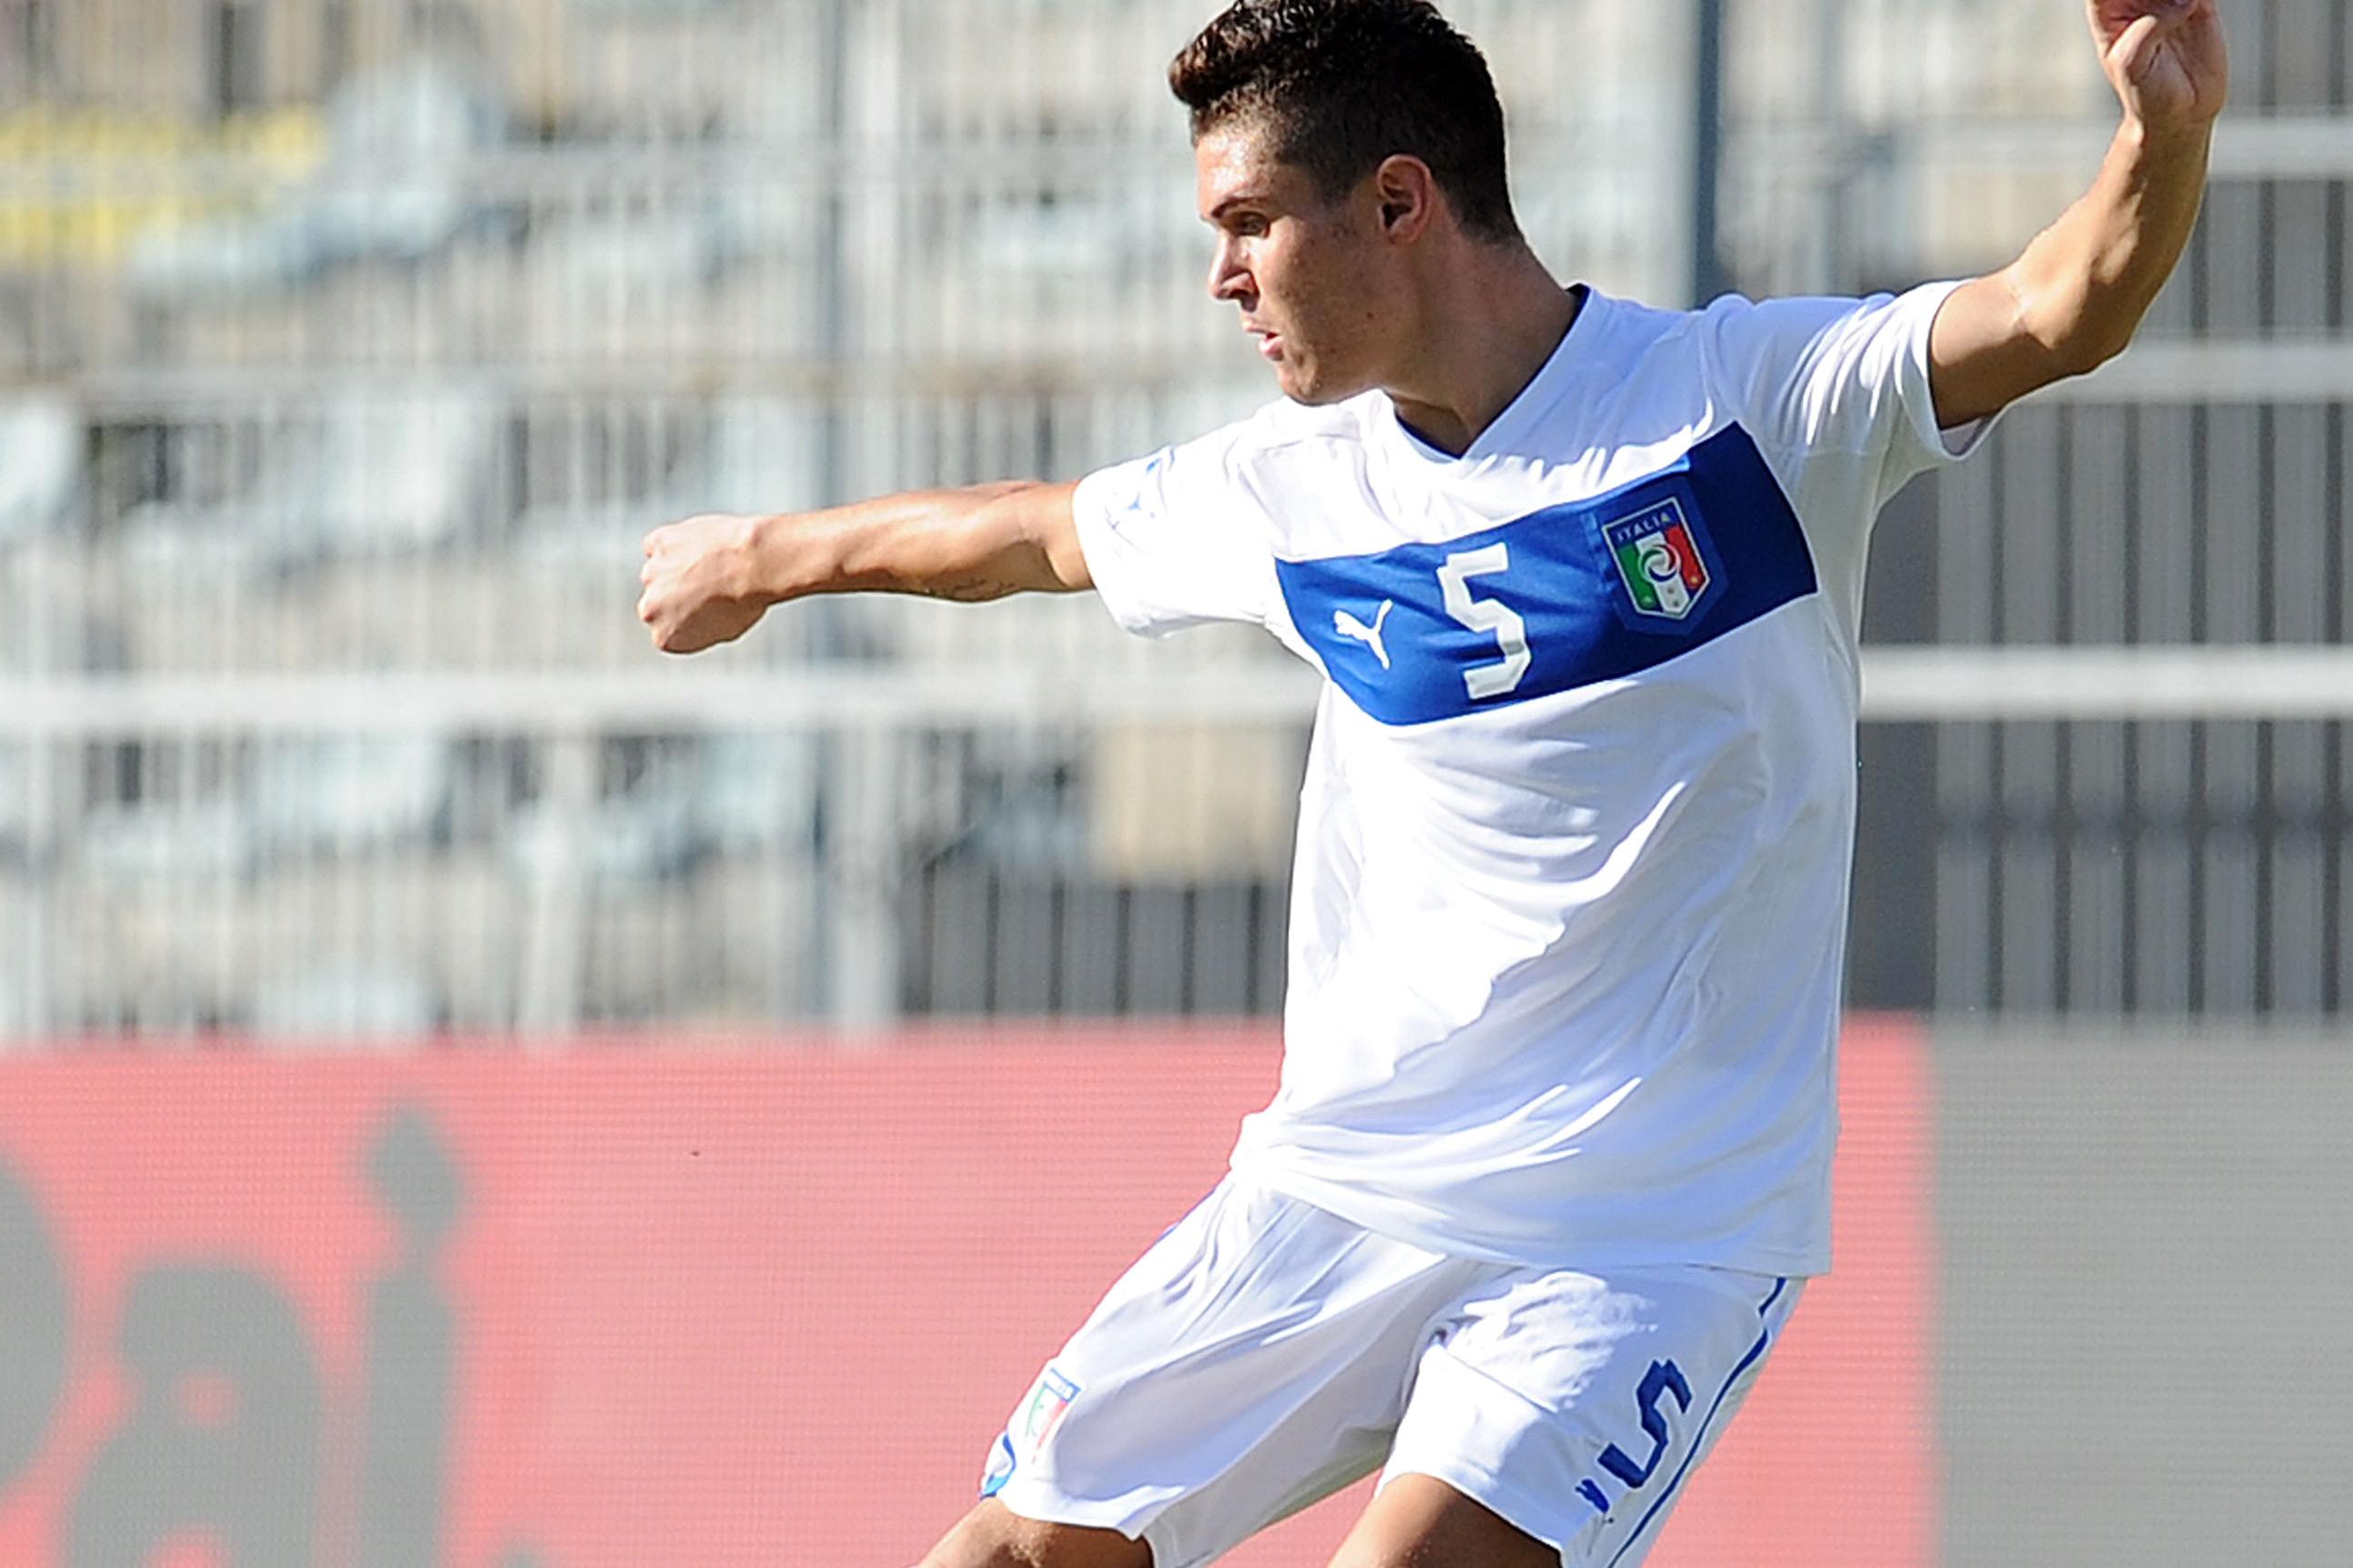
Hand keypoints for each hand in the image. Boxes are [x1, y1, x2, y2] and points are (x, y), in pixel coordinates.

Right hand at [637, 513, 772, 654]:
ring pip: (659, 571)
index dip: (692, 616)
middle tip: (710, 584)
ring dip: (676, 567)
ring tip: (711, 564)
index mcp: (665, 638)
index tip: (711, 608)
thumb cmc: (747, 600)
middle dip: (678, 593)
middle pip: (659, 601)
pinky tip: (700, 546)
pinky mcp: (657, 544)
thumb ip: (698, 627)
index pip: (669, 629)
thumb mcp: (727, 629)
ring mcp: (651, 574)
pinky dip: (675, 543)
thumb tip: (693, 614)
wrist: (755, 564)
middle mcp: (651, 610)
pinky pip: (660, 544)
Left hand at [2089, 0, 2228, 133]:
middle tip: (2170, 3)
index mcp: (2107, 10)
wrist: (2180, 112)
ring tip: (2188, 5)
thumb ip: (2149, 27)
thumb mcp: (2133, 63)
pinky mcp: (2200, 1)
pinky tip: (2199, 3)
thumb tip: (2185, 0)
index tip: (2142, 3)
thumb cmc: (2145, 91)